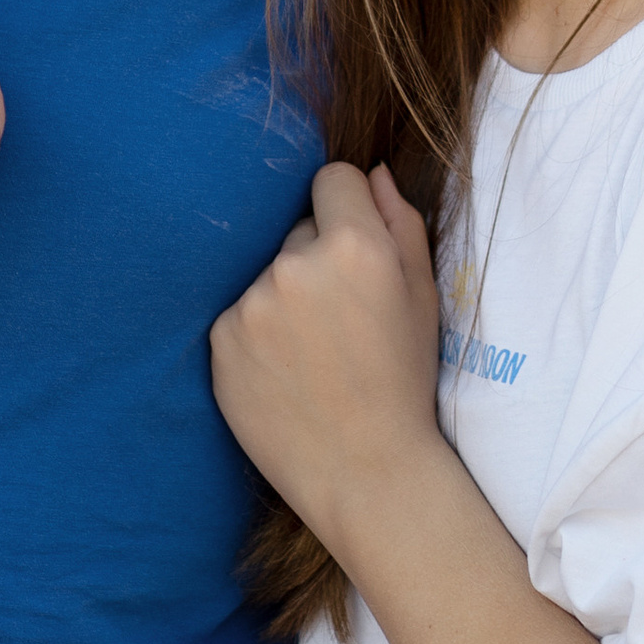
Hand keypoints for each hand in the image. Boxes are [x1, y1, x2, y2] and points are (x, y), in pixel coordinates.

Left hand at [209, 161, 443, 536]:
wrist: (365, 471)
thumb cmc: (404, 382)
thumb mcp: (424, 298)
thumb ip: (401, 222)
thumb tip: (374, 172)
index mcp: (355, 247)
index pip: (333, 178)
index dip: (349, 209)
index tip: (356, 249)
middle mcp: (295, 267)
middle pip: (298, 229)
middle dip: (318, 259)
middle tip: (342, 321)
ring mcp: (251, 305)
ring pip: (267, 274)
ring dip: (284, 298)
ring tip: (314, 354)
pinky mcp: (220, 341)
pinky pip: (238, 312)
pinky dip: (257, 333)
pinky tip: (285, 372)